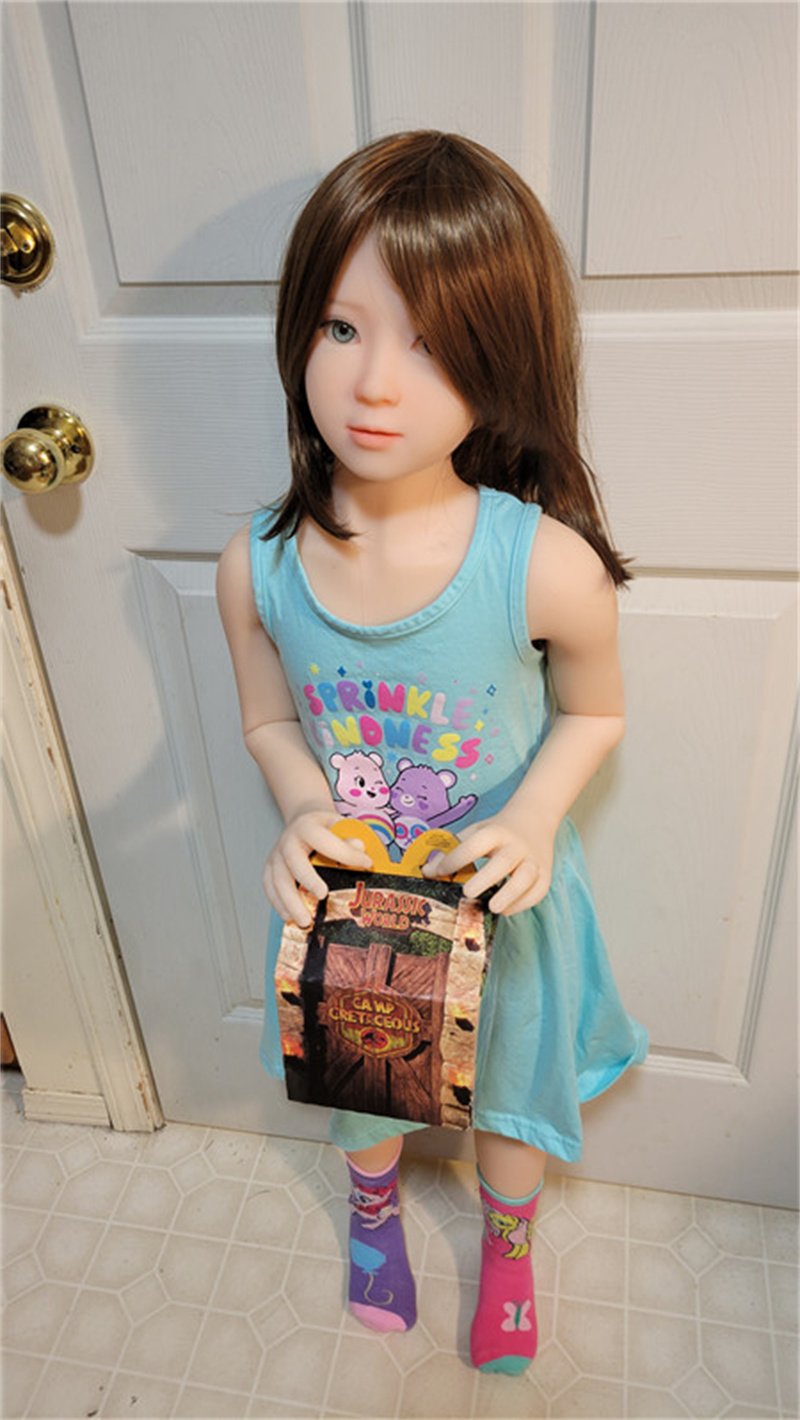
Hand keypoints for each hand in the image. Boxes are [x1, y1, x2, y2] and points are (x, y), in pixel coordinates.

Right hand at [264, 811, 371, 927]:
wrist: (301, 822)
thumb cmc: (324, 829)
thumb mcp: (339, 825)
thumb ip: (349, 837)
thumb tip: (359, 847)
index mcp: (307, 827)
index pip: (325, 841)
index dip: (346, 854)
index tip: (367, 864)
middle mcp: (288, 840)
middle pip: (294, 861)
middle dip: (308, 879)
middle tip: (323, 896)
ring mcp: (276, 855)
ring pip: (278, 880)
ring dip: (291, 902)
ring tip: (305, 921)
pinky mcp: (270, 868)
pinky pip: (270, 887)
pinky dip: (279, 904)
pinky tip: (290, 917)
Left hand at [421, 814, 554, 914]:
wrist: (535, 820)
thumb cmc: (498, 832)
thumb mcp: (475, 832)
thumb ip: (453, 850)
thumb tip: (427, 872)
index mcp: (496, 832)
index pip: (474, 845)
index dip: (454, 859)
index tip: (436, 873)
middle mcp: (516, 846)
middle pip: (503, 862)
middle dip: (486, 878)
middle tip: (467, 893)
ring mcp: (534, 860)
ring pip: (526, 877)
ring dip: (510, 894)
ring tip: (493, 908)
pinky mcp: (545, 875)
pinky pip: (538, 891)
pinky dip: (523, 903)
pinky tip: (506, 910)